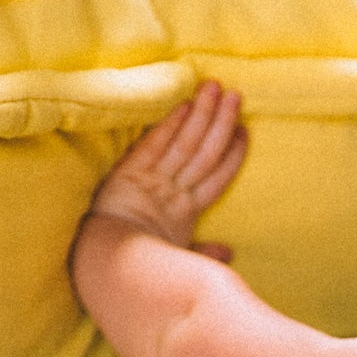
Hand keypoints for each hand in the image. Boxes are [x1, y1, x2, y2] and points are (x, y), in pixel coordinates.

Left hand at [84, 80, 246, 252]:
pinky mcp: (132, 172)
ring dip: (201, 115)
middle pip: (204, 153)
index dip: (232, 156)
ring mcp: (154, 181)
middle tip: (236, 96)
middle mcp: (174, 192)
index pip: (216, 178)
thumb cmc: (143, 269)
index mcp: (187, 214)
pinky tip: (183, 105)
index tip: (244, 134)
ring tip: (214, 88)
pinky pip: (155, 145)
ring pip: (185, 143)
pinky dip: (170, 125)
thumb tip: (229, 252)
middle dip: (221, 124)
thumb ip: (204, 254)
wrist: (112, 267)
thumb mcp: (179, 262)